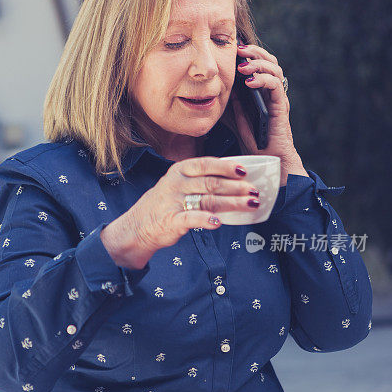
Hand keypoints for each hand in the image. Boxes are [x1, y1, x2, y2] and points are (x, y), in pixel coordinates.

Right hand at [101, 158, 259, 267]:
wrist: (137, 227)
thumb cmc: (163, 205)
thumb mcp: (177, 184)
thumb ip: (200, 180)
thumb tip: (233, 180)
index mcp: (179, 171)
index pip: (206, 164)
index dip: (226, 167)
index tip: (244, 171)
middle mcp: (176, 183)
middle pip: (212, 183)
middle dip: (236, 187)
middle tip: (254, 191)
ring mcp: (173, 202)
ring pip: (208, 200)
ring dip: (231, 203)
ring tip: (248, 205)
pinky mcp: (171, 221)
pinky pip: (191, 219)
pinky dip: (206, 220)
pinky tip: (218, 222)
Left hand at [222, 42, 307, 184]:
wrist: (268, 160)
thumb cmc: (254, 142)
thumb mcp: (236, 119)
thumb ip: (231, 103)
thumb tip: (220, 86)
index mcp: (261, 91)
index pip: (258, 64)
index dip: (248, 53)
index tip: (232, 48)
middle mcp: (271, 91)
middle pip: (269, 60)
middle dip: (254, 51)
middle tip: (239, 49)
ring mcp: (277, 98)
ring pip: (275, 68)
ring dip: (258, 63)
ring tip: (242, 66)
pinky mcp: (281, 106)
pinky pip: (276, 85)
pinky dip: (263, 79)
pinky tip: (250, 81)